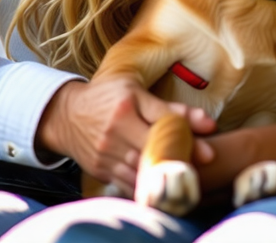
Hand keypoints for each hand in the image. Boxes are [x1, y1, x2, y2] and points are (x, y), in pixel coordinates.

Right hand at [36, 77, 215, 186]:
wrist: (65, 115)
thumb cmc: (106, 97)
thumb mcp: (134, 90)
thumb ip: (170, 107)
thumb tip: (208, 123)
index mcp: (126, 103)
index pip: (162, 119)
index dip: (188, 132)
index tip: (209, 145)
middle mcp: (115, 128)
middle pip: (154, 148)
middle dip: (180, 158)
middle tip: (203, 164)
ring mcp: (107, 151)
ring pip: (143, 169)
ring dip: (166, 176)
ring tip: (186, 177)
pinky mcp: (101, 169)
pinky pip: (129, 183)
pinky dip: (147, 187)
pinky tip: (162, 186)